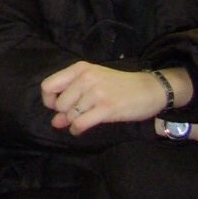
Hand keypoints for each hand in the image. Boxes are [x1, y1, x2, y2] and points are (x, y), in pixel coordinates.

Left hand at [41, 61, 191, 134]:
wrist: (149, 89)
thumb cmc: (119, 85)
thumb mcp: (94, 82)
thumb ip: (72, 98)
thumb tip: (55, 121)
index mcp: (80, 68)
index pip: (48, 85)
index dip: (49, 100)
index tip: (57, 107)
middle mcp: (86, 78)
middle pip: (58, 103)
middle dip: (63, 114)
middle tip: (74, 115)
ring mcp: (97, 93)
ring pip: (70, 115)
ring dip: (72, 122)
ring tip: (81, 121)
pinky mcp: (107, 108)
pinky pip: (81, 123)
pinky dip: (77, 129)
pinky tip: (79, 129)